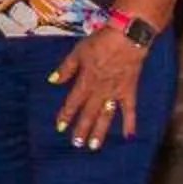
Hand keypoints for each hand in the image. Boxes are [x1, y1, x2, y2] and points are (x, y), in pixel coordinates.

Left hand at [48, 28, 145, 147]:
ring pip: (106, 116)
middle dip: (82, 129)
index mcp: (86, 82)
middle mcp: (100, 91)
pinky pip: (130, 110)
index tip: (60, 127)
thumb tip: (52, 81)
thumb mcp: (78, 52)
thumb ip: (66, 68)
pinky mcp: (129, 91)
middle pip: (89, 114)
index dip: (66, 115)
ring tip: (94, 146)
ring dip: (100, 132)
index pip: (73, 102)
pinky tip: (128, 136)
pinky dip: (130, 123)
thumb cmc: (101, 42)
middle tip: (77, 144)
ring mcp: (115, 93)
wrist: (127, 37)